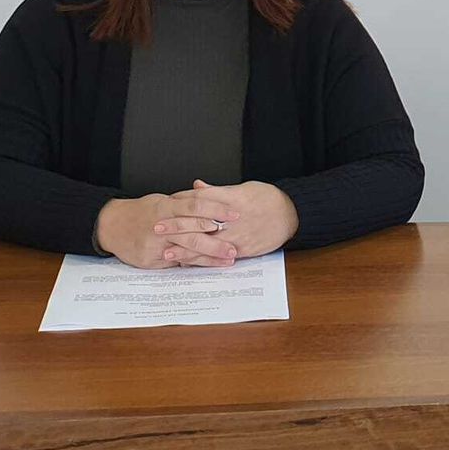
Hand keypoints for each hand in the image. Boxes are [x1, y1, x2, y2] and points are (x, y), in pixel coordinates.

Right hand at [95, 191, 241, 268]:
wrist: (112, 226)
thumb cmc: (141, 212)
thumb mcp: (163, 200)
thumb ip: (186, 202)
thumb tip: (213, 200)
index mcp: (166, 206)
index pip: (196, 206)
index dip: (217, 209)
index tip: (234, 214)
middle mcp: (162, 225)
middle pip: (193, 233)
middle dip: (216, 241)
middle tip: (235, 246)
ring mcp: (156, 244)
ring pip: (186, 250)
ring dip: (209, 256)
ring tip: (227, 259)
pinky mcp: (151, 259)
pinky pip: (176, 263)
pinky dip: (194, 264)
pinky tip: (208, 266)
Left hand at [166, 179, 297, 258]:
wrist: (291, 214)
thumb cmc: (267, 199)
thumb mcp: (243, 188)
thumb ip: (217, 191)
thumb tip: (197, 186)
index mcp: (232, 199)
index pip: (201, 200)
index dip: (182, 202)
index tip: (167, 204)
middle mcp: (233, 218)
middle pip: (200, 223)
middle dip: (177, 226)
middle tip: (157, 228)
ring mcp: (237, 235)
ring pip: (207, 244)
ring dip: (185, 249)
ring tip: (166, 252)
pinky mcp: (242, 249)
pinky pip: (219, 257)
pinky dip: (203, 260)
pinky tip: (188, 263)